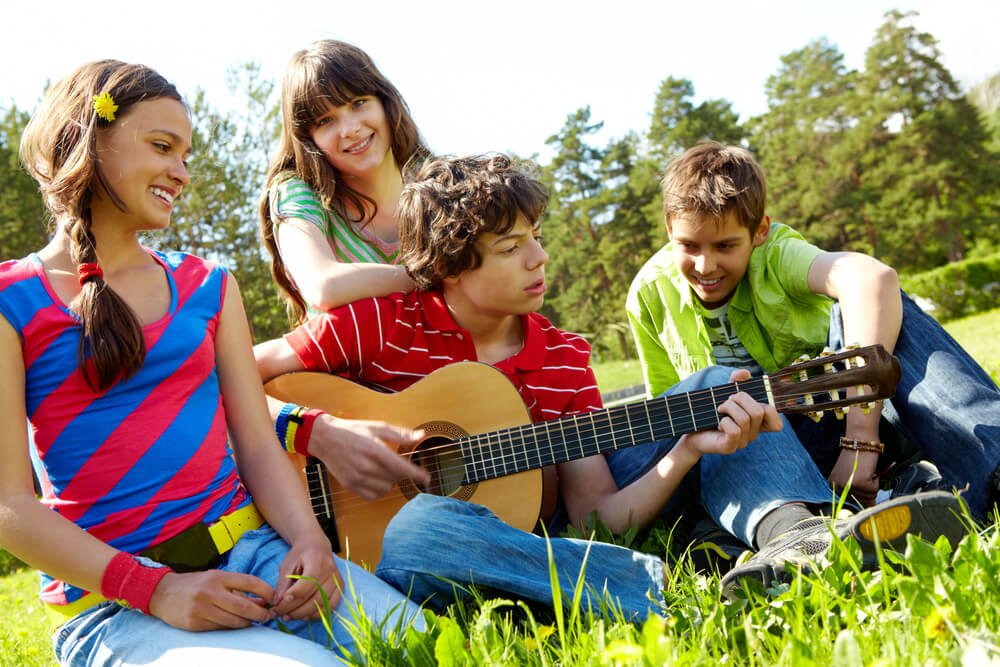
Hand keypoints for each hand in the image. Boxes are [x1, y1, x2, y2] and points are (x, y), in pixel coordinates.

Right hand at [149, 570, 274, 630]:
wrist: (163, 593)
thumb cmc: (196, 584)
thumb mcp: (216, 578)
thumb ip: (238, 588)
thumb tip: (263, 601)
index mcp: (218, 577)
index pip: (250, 582)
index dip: (266, 591)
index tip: (274, 599)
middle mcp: (210, 592)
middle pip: (244, 606)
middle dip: (261, 613)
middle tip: (268, 616)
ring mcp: (202, 609)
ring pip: (234, 621)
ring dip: (248, 623)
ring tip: (253, 621)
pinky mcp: (195, 624)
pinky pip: (220, 628)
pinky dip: (231, 627)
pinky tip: (234, 624)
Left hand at [271, 535, 343, 620]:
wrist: (317, 547)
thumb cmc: (300, 555)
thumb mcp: (287, 565)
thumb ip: (282, 585)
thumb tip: (277, 604)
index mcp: (317, 561)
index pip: (307, 583)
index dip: (292, 597)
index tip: (278, 606)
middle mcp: (331, 571)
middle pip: (315, 597)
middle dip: (295, 610)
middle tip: (280, 614)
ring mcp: (337, 580)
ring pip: (323, 605)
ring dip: (304, 614)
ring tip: (289, 616)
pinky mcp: (340, 588)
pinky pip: (330, 607)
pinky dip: (316, 614)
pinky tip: (303, 615)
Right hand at [311, 415, 429, 498]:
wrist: (325, 438)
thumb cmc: (353, 430)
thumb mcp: (378, 427)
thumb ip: (400, 434)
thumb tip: (420, 436)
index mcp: (375, 450)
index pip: (402, 468)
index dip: (417, 474)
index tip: (427, 478)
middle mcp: (366, 466)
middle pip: (396, 479)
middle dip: (401, 472)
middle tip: (396, 462)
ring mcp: (357, 478)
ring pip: (386, 489)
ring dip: (390, 481)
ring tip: (384, 470)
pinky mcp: (350, 485)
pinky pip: (372, 496)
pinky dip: (379, 490)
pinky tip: (376, 479)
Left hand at [678, 369, 782, 457]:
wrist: (693, 432)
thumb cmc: (712, 413)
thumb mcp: (725, 394)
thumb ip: (736, 382)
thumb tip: (745, 372)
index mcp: (756, 424)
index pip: (777, 423)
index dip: (770, 409)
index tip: (753, 399)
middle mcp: (752, 434)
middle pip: (759, 412)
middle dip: (741, 399)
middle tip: (728, 400)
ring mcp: (741, 442)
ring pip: (745, 419)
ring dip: (729, 407)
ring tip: (719, 408)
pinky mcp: (729, 447)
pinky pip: (734, 431)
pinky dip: (724, 421)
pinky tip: (718, 422)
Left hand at [828, 448, 878, 506]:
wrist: (860, 440)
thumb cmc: (858, 457)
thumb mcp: (851, 475)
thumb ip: (856, 492)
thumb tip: (868, 509)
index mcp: (833, 485)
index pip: (851, 502)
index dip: (860, 495)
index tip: (861, 484)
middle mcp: (838, 487)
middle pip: (861, 502)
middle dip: (867, 490)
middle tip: (864, 474)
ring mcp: (849, 485)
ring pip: (869, 497)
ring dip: (872, 485)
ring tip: (866, 471)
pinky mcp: (860, 482)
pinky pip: (874, 491)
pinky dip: (876, 481)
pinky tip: (869, 470)